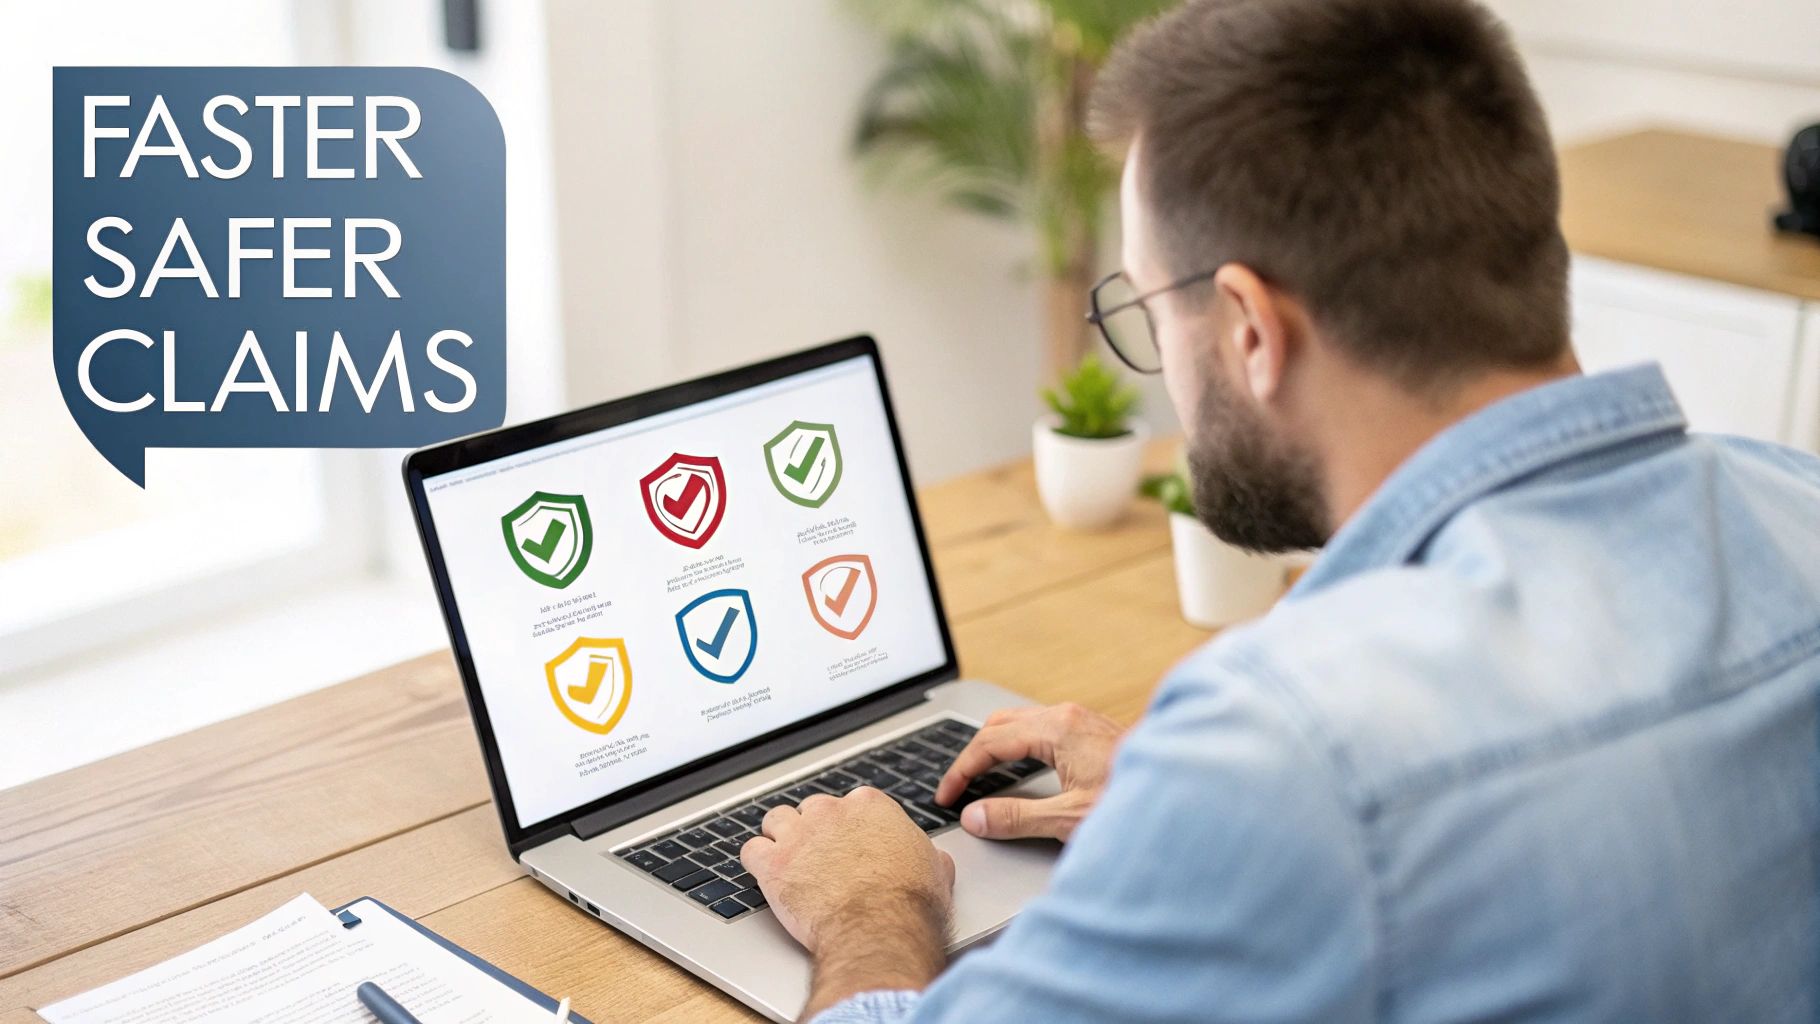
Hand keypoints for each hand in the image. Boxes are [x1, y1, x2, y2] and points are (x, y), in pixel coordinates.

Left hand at [741, 788, 954, 1014]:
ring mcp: (799, 835)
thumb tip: (934, 859)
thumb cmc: (909, 903)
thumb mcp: (935, 870)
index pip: (850, 804)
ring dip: (780, 837)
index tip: (848, 843)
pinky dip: (757, 861)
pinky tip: (764, 872)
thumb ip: (926, 855)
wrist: (879, 929)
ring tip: (787, 858)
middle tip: (819, 857)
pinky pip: (751, 850)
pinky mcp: (773, 863)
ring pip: (777, 820)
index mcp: (870, 806)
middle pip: (812, 809)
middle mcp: (831, 812)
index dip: (848, 826)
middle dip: (814, 830)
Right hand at [935, 702, 1123, 841]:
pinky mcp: (1093, 731)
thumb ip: (1017, 817)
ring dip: (995, 747)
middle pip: (1000, 725)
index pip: (990, 743)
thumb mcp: (1069, 818)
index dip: (961, 770)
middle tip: (956, 787)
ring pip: (1020, 722)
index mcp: (1057, 728)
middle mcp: (1068, 716)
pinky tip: (1018, 767)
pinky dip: (1017, 745)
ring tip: (979, 777)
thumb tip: (976, 817)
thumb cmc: (1138, 801)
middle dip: (973, 755)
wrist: (1190, 794)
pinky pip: (1040, 727)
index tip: (946, 796)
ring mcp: (1082, 720)